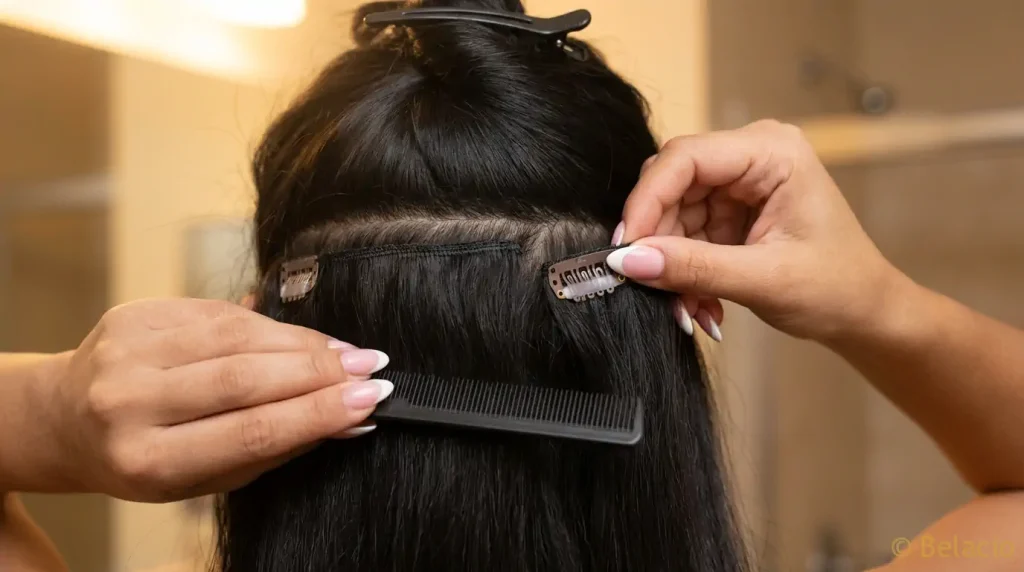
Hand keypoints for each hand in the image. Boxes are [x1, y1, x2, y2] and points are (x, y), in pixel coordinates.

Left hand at [39, 299, 391, 501]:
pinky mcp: (135, 313)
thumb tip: (348, 419)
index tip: (368, 400)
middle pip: (246, 377)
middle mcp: (129, 402)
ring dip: (302, 342)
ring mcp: (128, 352)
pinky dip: (267, 323)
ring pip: (237, 335)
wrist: (66, 419)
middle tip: (371, 367)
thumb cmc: (143, 457)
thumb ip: (274, 447)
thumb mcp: (204, 476)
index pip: (251, 430)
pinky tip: (300, 336)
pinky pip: (219, 312)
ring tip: (345, 351)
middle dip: (320, 370)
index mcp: (148, 459)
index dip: (318, 412)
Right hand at [609, 119, 904, 341]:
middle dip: (658, 239)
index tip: (626, 247)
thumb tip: (627, 260)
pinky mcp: (730, 211)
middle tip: (649, 285)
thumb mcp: (763, 280)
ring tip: (688, 309)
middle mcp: (751, 156)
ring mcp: (739, 183)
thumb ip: (693, 268)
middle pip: (672, 184)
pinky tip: (700, 304)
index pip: (686, 158)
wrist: (865, 313)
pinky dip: (683, 271)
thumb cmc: (836, 288)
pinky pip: (683, 234)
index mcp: (772, 152)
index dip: (648, 200)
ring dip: (670, 264)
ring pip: (672, 213)